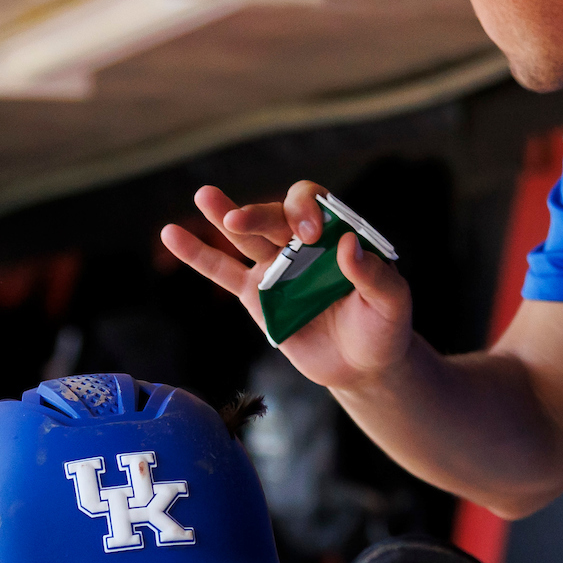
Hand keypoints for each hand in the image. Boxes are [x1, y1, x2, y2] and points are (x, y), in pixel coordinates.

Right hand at [161, 181, 413, 392]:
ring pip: (244, 237)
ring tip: (203, 195)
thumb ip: (375, 274)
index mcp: (334, 233)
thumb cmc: (382, 328)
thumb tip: (348, 245)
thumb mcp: (392, 303)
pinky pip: (222, 272)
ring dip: (223, 215)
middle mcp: (301, 243)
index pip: (313, 203)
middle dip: (257, 216)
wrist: (361, 366)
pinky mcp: (255, 296)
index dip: (305, 210)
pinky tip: (171, 234)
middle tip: (238, 220)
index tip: (308, 235)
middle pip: (274, 218)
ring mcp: (275, 267)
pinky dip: (197, 255)